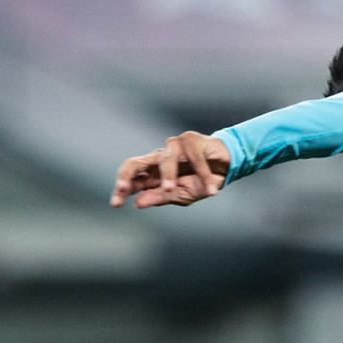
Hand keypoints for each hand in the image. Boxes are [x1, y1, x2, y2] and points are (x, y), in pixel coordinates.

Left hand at [110, 132, 231, 207]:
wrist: (227, 167)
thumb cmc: (201, 182)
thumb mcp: (182, 195)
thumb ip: (161, 197)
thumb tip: (137, 203)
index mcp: (153, 173)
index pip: (132, 179)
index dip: (122, 189)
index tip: (115, 204)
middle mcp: (159, 158)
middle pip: (135, 163)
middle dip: (126, 175)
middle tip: (124, 189)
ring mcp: (175, 146)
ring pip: (164, 159)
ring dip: (167, 175)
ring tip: (170, 188)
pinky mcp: (193, 139)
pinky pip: (195, 158)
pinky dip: (203, 175)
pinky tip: (211, 190)